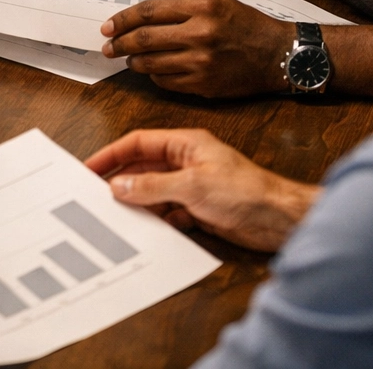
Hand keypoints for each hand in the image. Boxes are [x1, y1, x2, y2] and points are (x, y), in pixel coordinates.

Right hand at [85, 129, 320, 251]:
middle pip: (143, 169)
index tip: (90, 167)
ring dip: (139, 203)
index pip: (138, 143)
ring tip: (119, 215)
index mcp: (185, 144)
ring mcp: (193, 186)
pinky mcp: (200, 209)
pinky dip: (157, 220)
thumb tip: (120, 185)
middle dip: (121, 181)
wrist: (281, 221)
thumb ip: (152, 186)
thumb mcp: (192, 186)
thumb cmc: (248, 192)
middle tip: (97, 195)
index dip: (112, 154)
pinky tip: (150, 228)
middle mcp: (187, 162)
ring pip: (154, 192)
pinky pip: (168, 213)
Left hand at [101, 0, 298, 97]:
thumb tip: (143, 17)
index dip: (122, 19)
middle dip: (119, 43)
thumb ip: (182, 8)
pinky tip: (152, 71)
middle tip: (107, 46)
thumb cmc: (247, 25)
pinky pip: (166, 82)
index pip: (148, 12)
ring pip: (151, 64)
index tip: (108, 26)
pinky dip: (154, 76)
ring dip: (133, 62)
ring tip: (127, 59)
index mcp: (202, 8)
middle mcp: (200, 34)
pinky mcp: (205, 85)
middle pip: (144, 39)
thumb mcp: (217, 3)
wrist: (280, 54)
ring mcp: (201, 63)